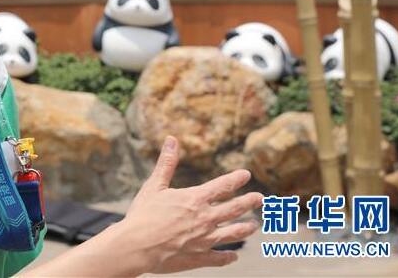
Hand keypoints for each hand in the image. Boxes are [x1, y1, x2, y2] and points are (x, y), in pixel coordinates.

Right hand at [119, 136, 262, 274]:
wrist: (136, 247)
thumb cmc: (143, 215)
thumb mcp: (154, 186)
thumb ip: (166, 163)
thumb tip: (171, 139)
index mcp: (195, 199)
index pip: (222, 186)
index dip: (236, 179)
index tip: (246, 175)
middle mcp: (205, 219)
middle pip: (234, 209)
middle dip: (249, 202)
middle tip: (261, 198)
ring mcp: (205, 240)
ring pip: (233, 233)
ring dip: (245, 228)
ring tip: (255, 226)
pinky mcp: (200, 257)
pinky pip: (220, 258)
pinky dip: (229, 257)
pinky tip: (234, 256)